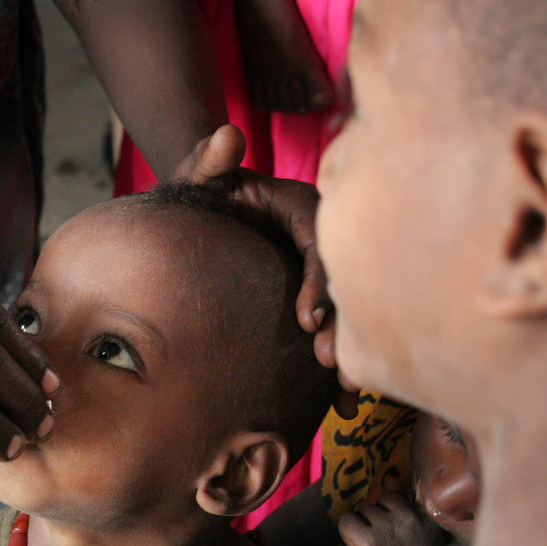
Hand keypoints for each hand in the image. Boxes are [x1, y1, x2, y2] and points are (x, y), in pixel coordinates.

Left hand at [175, 124, 358, 416]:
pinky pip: (335, 334)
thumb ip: (206, 163)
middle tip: (330, 366)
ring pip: (347, 314)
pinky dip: (338, 372)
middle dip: (343, 326)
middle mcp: (318, 239)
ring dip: (348, 355)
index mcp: (299, 208)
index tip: (306, 318)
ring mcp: (321, 272)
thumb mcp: (198, 181)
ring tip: (344, 397)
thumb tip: (226, 134)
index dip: (319, 280)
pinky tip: (340, 410)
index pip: (318, 242)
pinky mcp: (318, 300)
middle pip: (344, 283)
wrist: (199, 226)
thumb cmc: (199, 200)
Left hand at [337, 479, 452, 545]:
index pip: (398, 495)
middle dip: (373, 517)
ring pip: (361, 510)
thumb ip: (406, 510)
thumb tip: (391, 479)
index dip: (387, 510)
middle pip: (378, 501)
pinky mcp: (368, 543)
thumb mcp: (421, 542)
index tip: (387, 528)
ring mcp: (389, 530)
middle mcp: (411, 521)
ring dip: (360, 526)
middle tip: (379, 544)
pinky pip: (346, 522)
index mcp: (429, 522)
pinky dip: (346, 533)